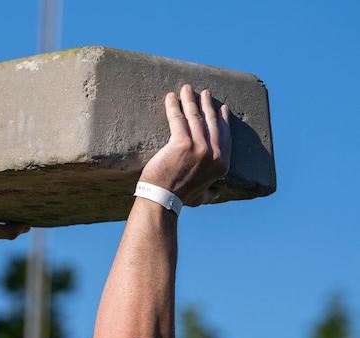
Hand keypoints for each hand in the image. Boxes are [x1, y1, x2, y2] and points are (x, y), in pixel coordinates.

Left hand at [140, 84, 230, 206]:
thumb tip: (216, 193)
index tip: (222, 108)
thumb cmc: (180, 199)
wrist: (163, 199)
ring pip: (195, 117)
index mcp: (222, 164)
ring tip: (187, 89)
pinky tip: (171, 97)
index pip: (225, 135)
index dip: (223, 120)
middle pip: (211, 122)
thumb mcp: (201, 198)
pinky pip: (177, 118)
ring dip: (190, 100)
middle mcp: (214, 153)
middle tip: (204, 93)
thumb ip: (210, 193)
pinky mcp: (181, 142)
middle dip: (207, 104)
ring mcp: (199, 147)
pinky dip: (174, 105)